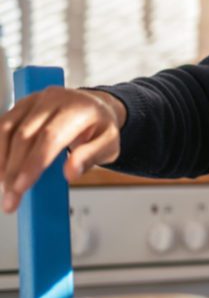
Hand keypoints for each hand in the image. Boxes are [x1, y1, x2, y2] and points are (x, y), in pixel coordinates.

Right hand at [0, 87, 123, 212]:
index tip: (21, 187)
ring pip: (7, 130)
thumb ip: (91, 157)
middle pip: (25, 135)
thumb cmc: (100, 128)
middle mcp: (54, 99)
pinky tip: (0, 170)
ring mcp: (34, 100)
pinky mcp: (20, 104)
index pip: (51, 136)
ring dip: (1, 162)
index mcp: (79, 108)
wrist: (94, 107)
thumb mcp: (109, 144)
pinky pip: (2, 127)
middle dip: (14, 170)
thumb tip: (71, 172)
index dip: (33, 163)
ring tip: (4, 187)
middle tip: (11, 198)